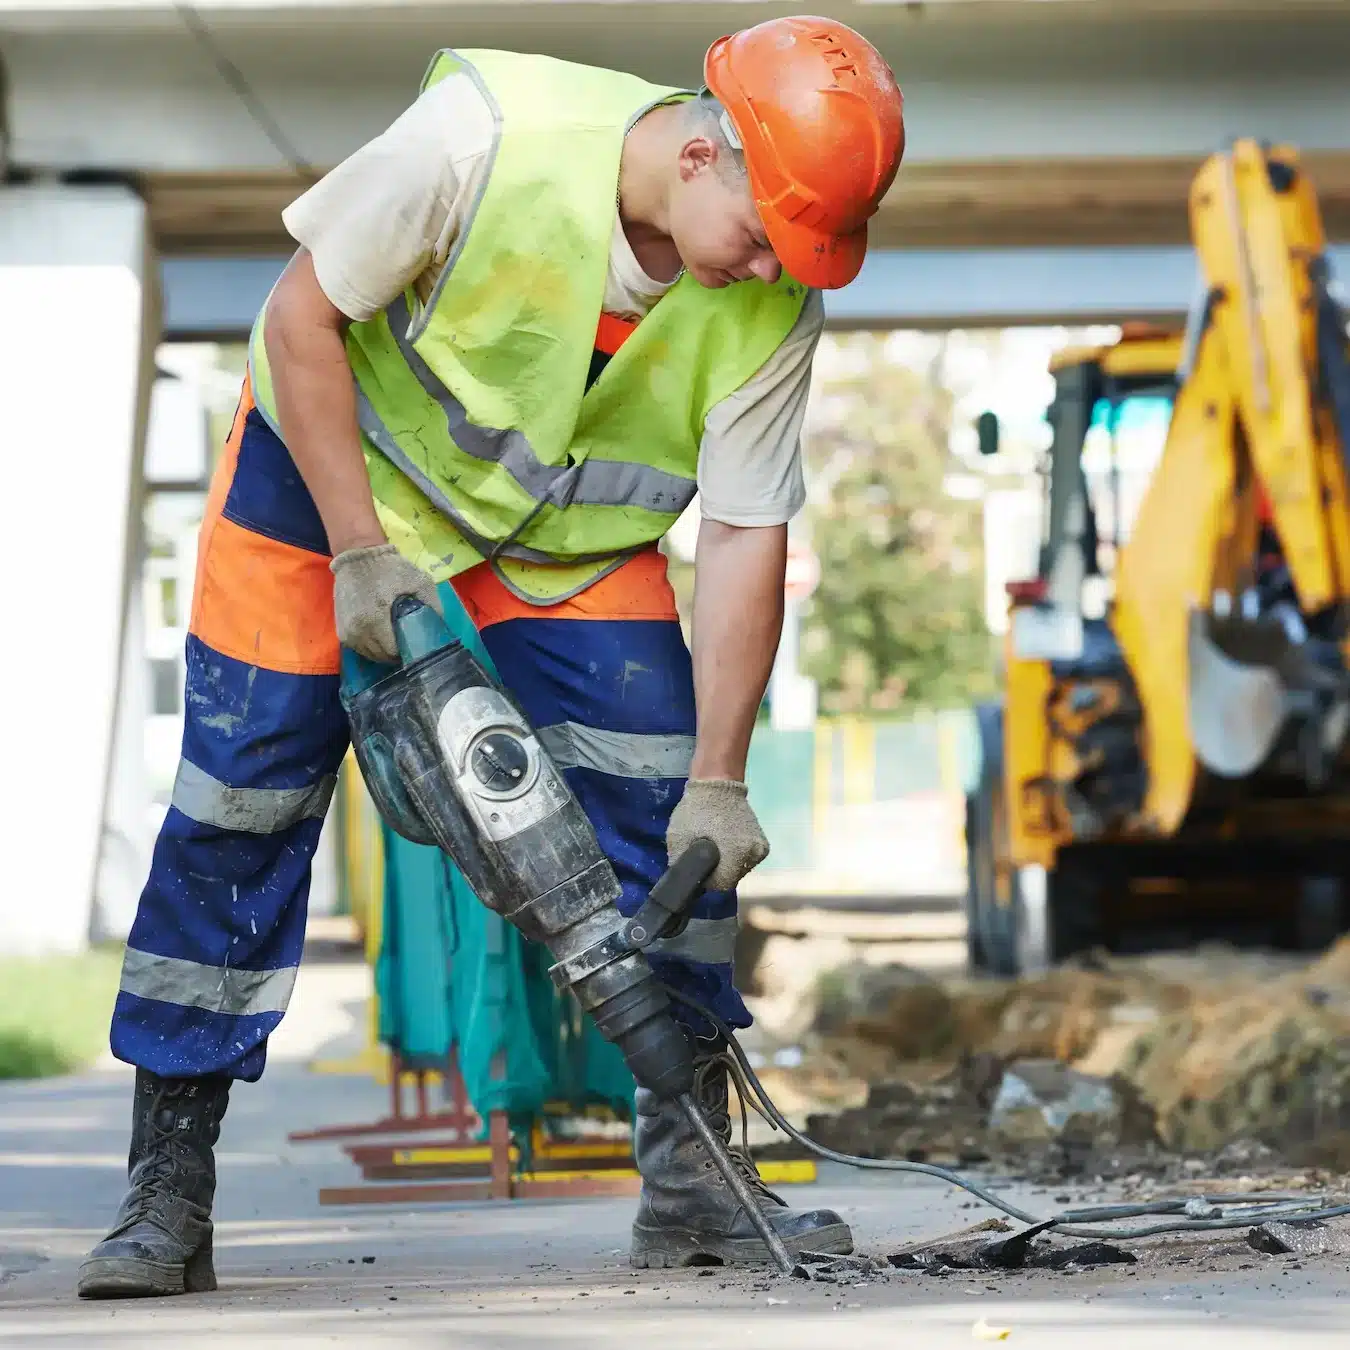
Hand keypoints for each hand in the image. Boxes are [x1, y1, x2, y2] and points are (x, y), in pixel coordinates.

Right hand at [330, 542, 442, 663]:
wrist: (358, 556)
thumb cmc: (390, 568)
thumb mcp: (419, 580)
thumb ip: (433, 604)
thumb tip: (440, 627)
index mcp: (375, 619)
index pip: (393, 651)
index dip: (408, 650)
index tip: (416, 642)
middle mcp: (358, 630)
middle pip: (382, 656)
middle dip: (396, 653)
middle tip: (408, 642)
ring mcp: (347, 632)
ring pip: (370, 655)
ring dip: (383, 652)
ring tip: (395, 640)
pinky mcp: (341, 631)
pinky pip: (360, 648)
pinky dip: (371, 646)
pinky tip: (381, 637)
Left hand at [666, 779, 769, 892]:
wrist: (718, 782)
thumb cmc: (696, 809)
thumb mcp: (677, 837)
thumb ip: (679, 862)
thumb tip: (682, 879)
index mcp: (737, 854)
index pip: (721, 884)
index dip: (706, 879)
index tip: (699, 865)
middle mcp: (754, 853)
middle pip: (731, 877)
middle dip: (717, 870)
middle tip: (705, 854)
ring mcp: (761, 848)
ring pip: (740, 870)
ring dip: (727, 863)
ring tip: (716, 845)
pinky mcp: (763, 843)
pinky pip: (746, 860)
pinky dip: (736, 855)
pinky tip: (726, 842)